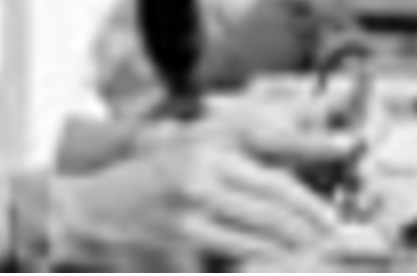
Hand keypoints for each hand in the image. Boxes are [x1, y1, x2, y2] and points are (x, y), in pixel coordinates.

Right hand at [52, 128, 344, 269]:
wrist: (86, 215)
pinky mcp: (177, 256)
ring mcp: (187, 222)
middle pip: (272, 215)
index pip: (273, 182)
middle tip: (330, 245)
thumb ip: (232, 162)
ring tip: (310, 261)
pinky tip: (270, 272)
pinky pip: (228, 268)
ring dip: (290, 257)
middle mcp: (199, 182)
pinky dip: (253, 272)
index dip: (308, 204)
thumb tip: (287, 184)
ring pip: (257, 245)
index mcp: (206, 154)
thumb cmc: (142, 183)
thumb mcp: (184, 152)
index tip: (330, 220)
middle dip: (307, 234)